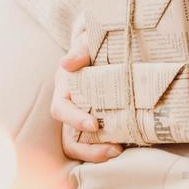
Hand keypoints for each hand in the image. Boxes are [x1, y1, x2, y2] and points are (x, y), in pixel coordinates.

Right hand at [49, 20, 122, 162]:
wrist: (107, 36)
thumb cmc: (96, 35)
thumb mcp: (89, 36)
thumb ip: (82, 47)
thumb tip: (68, 63)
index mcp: (65, 85)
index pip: (61, 109)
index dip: (74, 119)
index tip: (94, 124)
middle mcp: (71, 103)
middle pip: (69, 136)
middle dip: (89, 149)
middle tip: (115, 149)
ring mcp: (84, 113)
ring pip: (81, 144)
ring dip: (97, 152)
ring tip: (120, 151)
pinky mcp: (99, 118)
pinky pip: (98, 139)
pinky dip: (109, 144)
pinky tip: (128, 144)